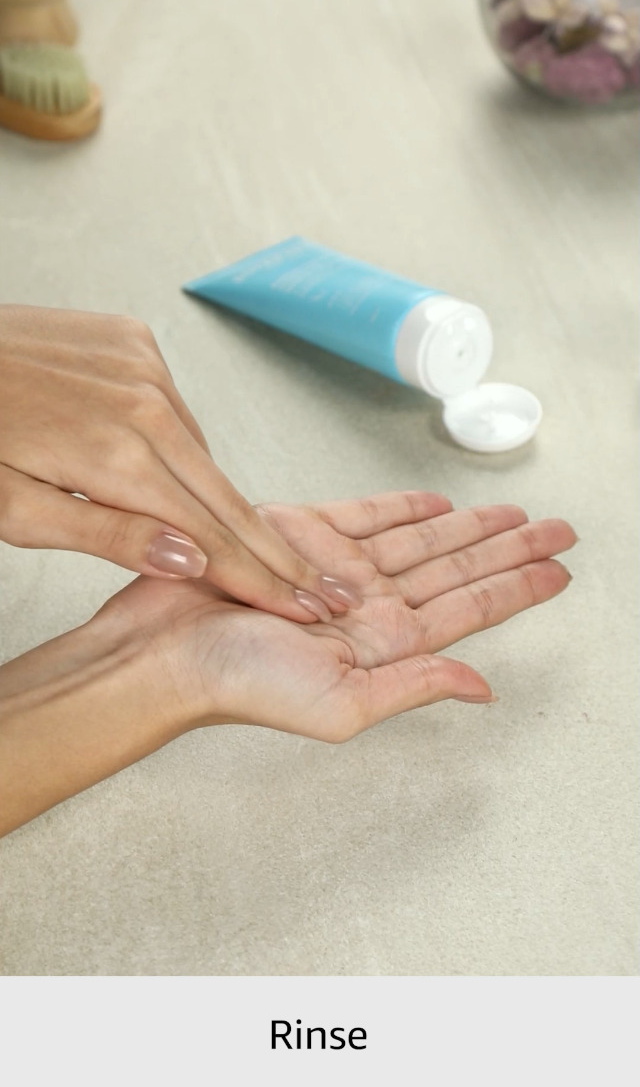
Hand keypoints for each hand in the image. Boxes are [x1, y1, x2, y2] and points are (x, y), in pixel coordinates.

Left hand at [0, 305, 359, 622]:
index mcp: (115, 455)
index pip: (210, 535)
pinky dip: (182, 447)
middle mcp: (145, 401)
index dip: (261, 578)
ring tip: (255, 548)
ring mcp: (144, 364)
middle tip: (325, 587)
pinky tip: (174, 473)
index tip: (303, 605)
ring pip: (202, 452)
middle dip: (277, 550)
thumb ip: (108, 536)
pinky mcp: (136, 341)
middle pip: (227, 495)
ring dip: (221, 500)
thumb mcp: (15, 508)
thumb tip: (189, 561)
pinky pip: (178, 410)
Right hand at [0, 491, 575, 833]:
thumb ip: (415, 686)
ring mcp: (336, 566)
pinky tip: (436, 504)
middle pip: (458, 568)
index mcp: (385, 645)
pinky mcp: (300, 534)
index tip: (558, 570)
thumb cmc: (235, 685)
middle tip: (558, 529)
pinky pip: (365, 514)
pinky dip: (403, 507)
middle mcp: (368, 605)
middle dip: (510, 548)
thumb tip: (481, 687)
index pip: (470, 610)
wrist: (161, 650)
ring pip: (423, 538)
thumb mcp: (341, 703)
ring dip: (470, 524)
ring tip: (514, 512)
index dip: (517, 587)